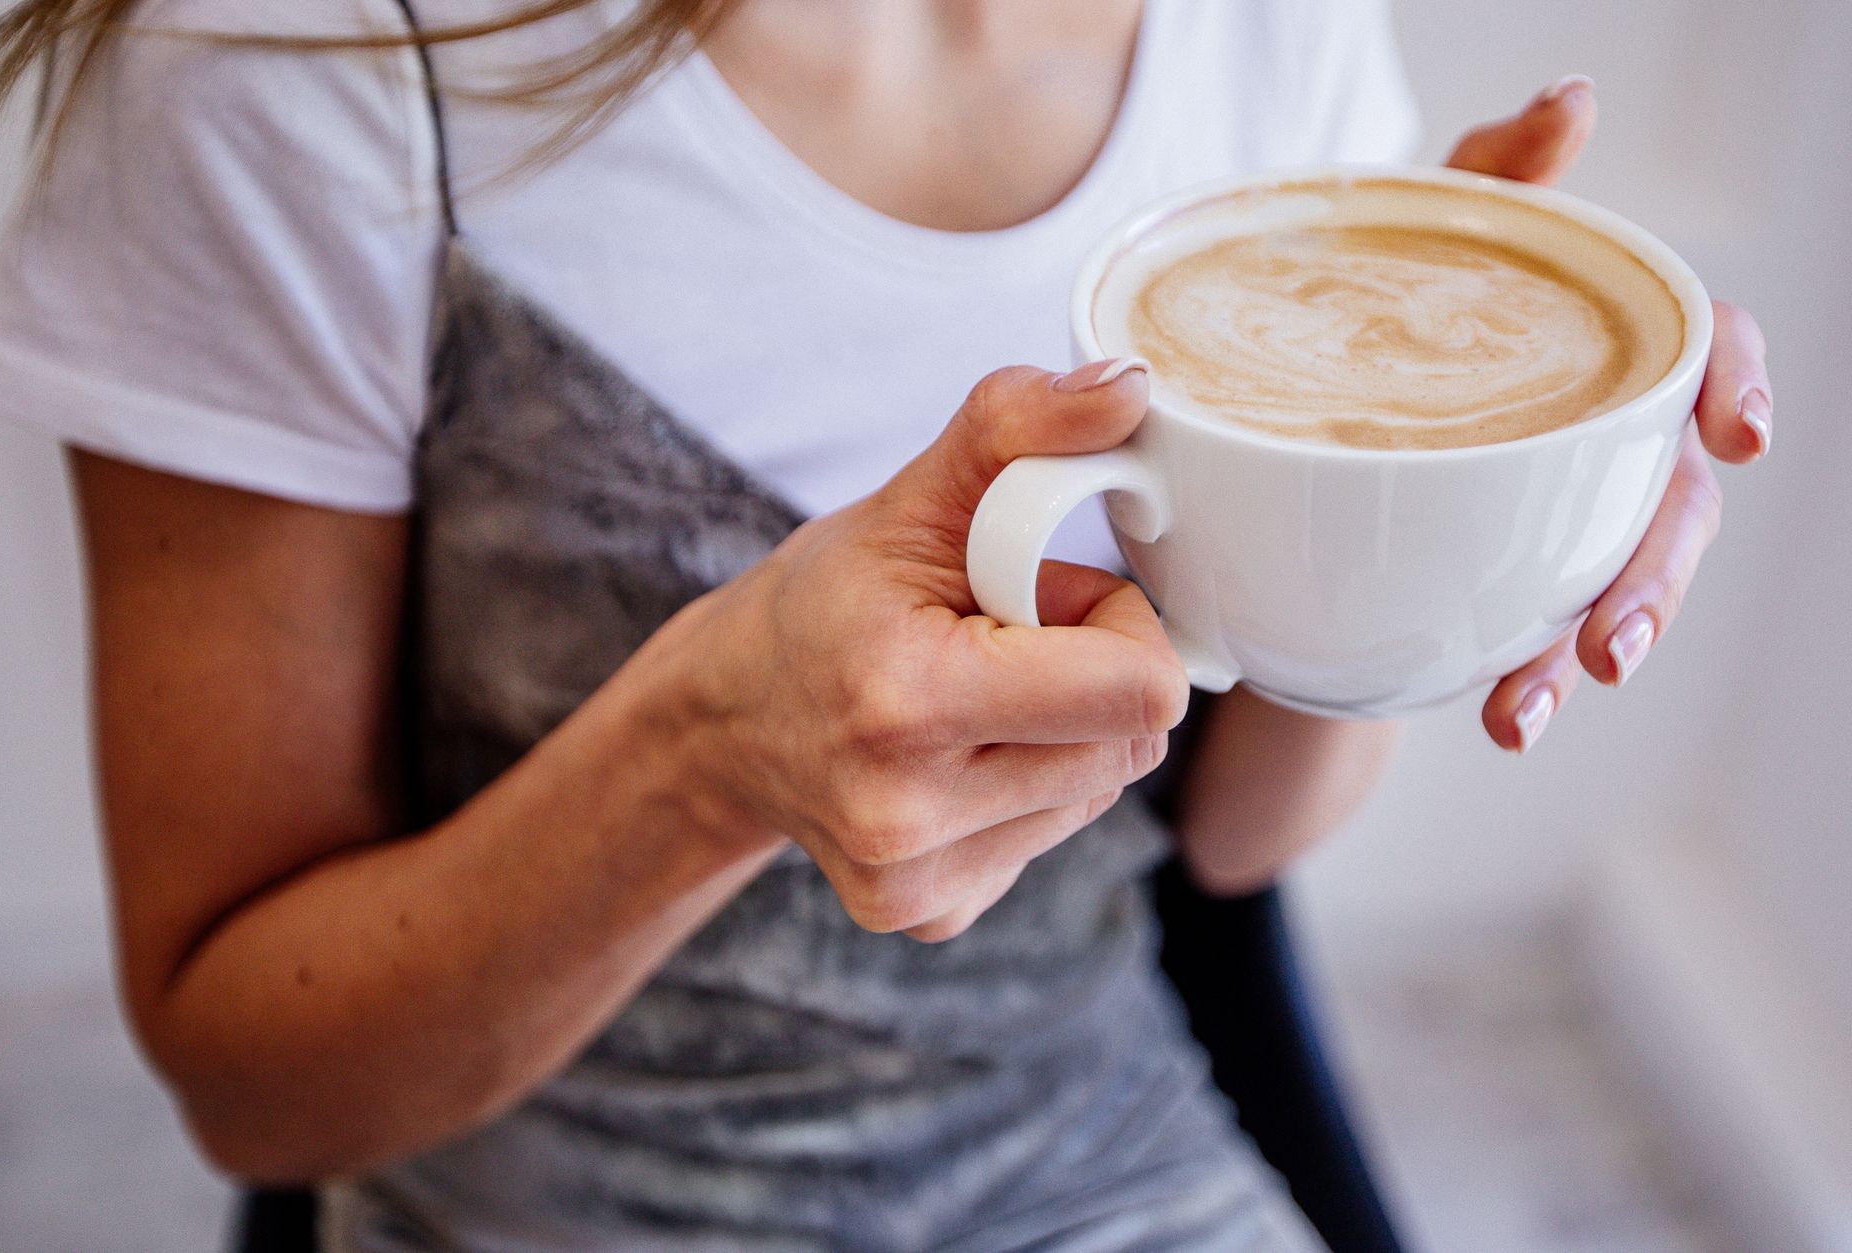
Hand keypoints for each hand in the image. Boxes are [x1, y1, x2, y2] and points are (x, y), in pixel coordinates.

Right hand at [640, 360, 1186, 940]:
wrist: (721, 722)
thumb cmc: (821, 604)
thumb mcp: (908, 501)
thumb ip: (1016, 431)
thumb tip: (1131, 388)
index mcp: (908, 705)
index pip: (1140, 690)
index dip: (1117, 626)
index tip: (1047, 596)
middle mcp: (909, 817)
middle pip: (1133, 742)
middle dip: (1090, 672)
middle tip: (998, 642)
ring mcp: (918, 882)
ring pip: (1103, 789)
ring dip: (1062, 730)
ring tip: (966, 697)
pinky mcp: (931, 915)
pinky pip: (1054, 837)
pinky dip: (1027, 787)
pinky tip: (949, 760)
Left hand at [1445, 77, 1772, 750]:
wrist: (1292, 421)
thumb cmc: (1393, 304)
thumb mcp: (1428, 232)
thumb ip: (1500, 173)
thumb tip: (1573, 99)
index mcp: (1611, 348)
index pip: (1708, 352)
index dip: (1741, 383)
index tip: (1741, 435)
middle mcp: (1607, 437)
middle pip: (1672, 505)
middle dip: (1653, 579)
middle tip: (1614, 642)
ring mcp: (1567, 513)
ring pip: (1614, 585)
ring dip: (1583, 652)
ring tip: (1524, 711)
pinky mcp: (1514, 573)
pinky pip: (1538, 632)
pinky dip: (1525, 681)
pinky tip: (1499, 718)